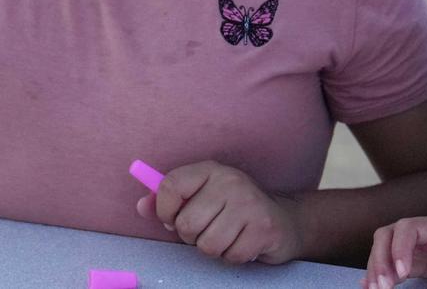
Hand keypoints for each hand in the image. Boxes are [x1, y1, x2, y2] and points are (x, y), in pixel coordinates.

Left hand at [136, 160, 304, 263]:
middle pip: (187, 224)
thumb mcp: (200, 199)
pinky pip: (231, 256)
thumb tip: (142, 207)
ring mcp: (249, 203)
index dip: (165, 211)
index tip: (173, 219)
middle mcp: (230, 181)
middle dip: (193, 236)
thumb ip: (167, 203)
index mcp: (209, 170)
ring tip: (228, 236)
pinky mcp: (264, 228)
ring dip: (215, 249)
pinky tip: (243, 242)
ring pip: (208, 244)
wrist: (283, 221)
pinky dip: (234, 256)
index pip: (170, 187)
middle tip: (209, 229)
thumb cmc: (232, 212)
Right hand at [362, 216, 426, 287]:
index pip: (407, 228)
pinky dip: (377, 272)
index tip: (403, 272)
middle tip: (382, 287)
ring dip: (375, 268)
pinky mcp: (412, 260)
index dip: (399, 248)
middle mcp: (419, 233)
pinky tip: (368, 285)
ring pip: (382, 249)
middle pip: (386, 235)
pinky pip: (388, 263)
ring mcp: (413, 246)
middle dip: (379, 260)